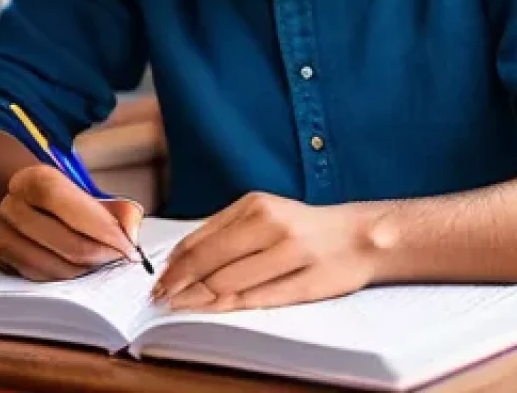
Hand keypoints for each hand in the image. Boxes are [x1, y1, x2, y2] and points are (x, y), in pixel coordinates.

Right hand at [0, 164, 142, 280]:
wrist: (28, 207)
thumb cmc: (67, 202)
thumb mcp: (91, 195)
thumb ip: (119, 210)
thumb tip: (131, 235)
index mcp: (32, 179)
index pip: (62, 199)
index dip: (98, 224)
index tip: (128, 244)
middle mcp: (11, 206)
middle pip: (63, 240)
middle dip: (100, 253)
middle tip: (121, 256)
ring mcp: (1, 236)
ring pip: (54, 266)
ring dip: (86, 269)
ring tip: (102, 260)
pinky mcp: (1, 262)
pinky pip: (42, 279)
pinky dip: (67, 277)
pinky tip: (81, 268)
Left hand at [151, 192, 387, 311]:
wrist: (358, 236)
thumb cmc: (303, 227)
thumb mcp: (264, 213)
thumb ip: (226, 230)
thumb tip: (180, 257)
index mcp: (257, 205)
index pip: (203, 238)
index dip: (175, 263)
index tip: (158, 279)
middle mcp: (273, 225)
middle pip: (212, 262)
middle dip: (180, 283)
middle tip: (160, 298)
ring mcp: (291, 253)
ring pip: (231, 283)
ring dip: (199, 299)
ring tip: (179, 307)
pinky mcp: (307, 282)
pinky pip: (259, 299)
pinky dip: (229, 307)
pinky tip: (213, 310)